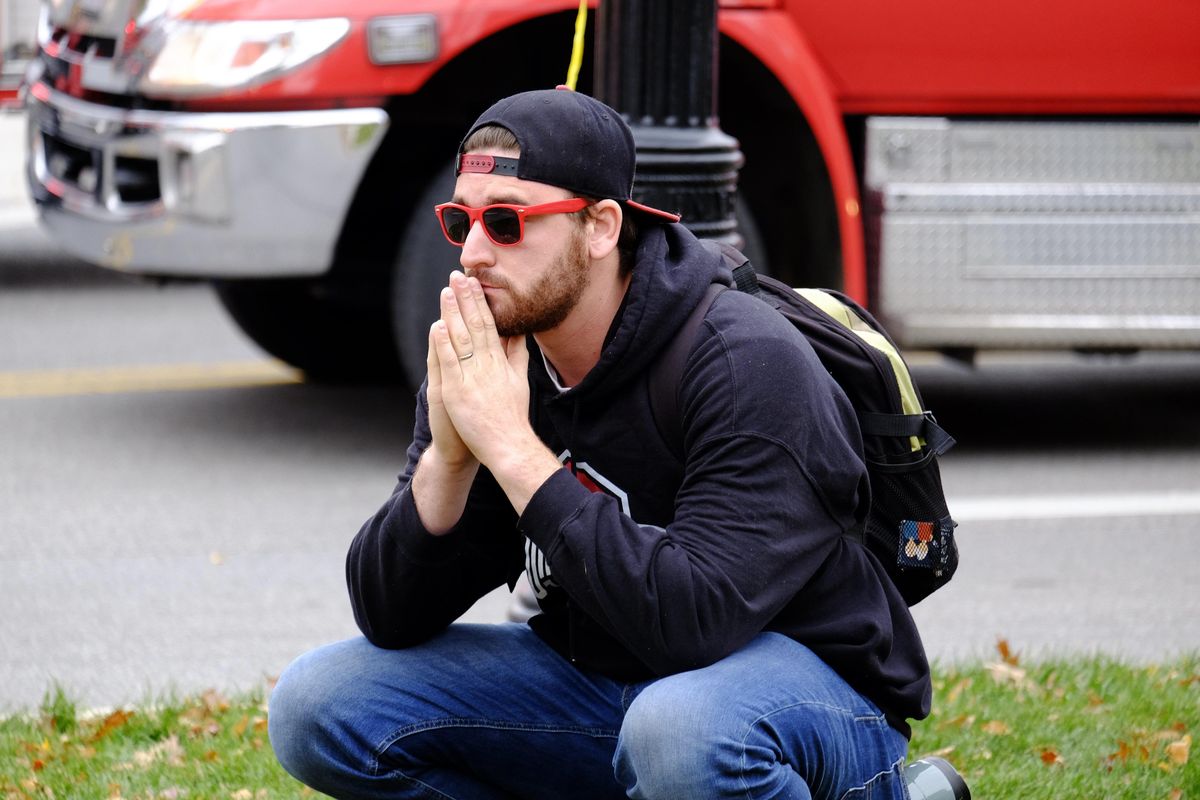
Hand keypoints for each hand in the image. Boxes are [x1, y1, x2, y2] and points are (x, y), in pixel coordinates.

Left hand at [431, 271, 536, 468]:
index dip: (480, 303)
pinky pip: (450, 364)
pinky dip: (443, 344)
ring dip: (452, 314)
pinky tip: (438, 326)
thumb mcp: (520, 380)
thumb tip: (520, 332)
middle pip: (475, 326)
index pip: (489, 325)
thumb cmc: (513, 416)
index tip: (474, 284)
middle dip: (466, 300)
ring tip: (446, 292)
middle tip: (458, 276)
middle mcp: (487, 366)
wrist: (509, 444)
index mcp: (500, 362)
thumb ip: (517, 355)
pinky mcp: (457, 393)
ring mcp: (471, 378)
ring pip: (461, 340)